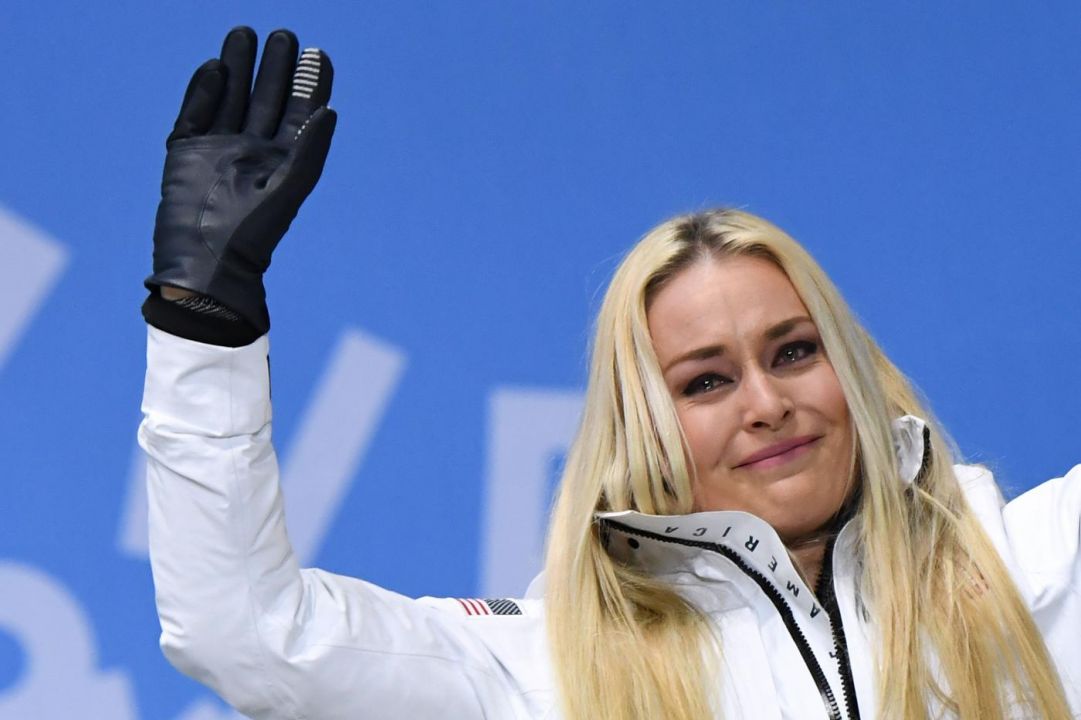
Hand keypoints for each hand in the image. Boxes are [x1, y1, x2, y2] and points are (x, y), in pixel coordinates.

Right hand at [145, 26, 336, 335]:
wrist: (205, 263)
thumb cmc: (254, 234)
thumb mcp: (290, 188)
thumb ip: (310, 149)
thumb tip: (330, 110)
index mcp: (282, 160)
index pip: (299, 112)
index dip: (309, 84)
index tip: (318, 53)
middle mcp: (252, 150)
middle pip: (266, 98)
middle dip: (274, 67)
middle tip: (283, 35)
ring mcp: (218, 149)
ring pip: (231, 98)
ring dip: (239, 68)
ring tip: (245, 34)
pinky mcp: (186, 152)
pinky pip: (195, 113)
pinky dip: (204, 90)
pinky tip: (216, 68)